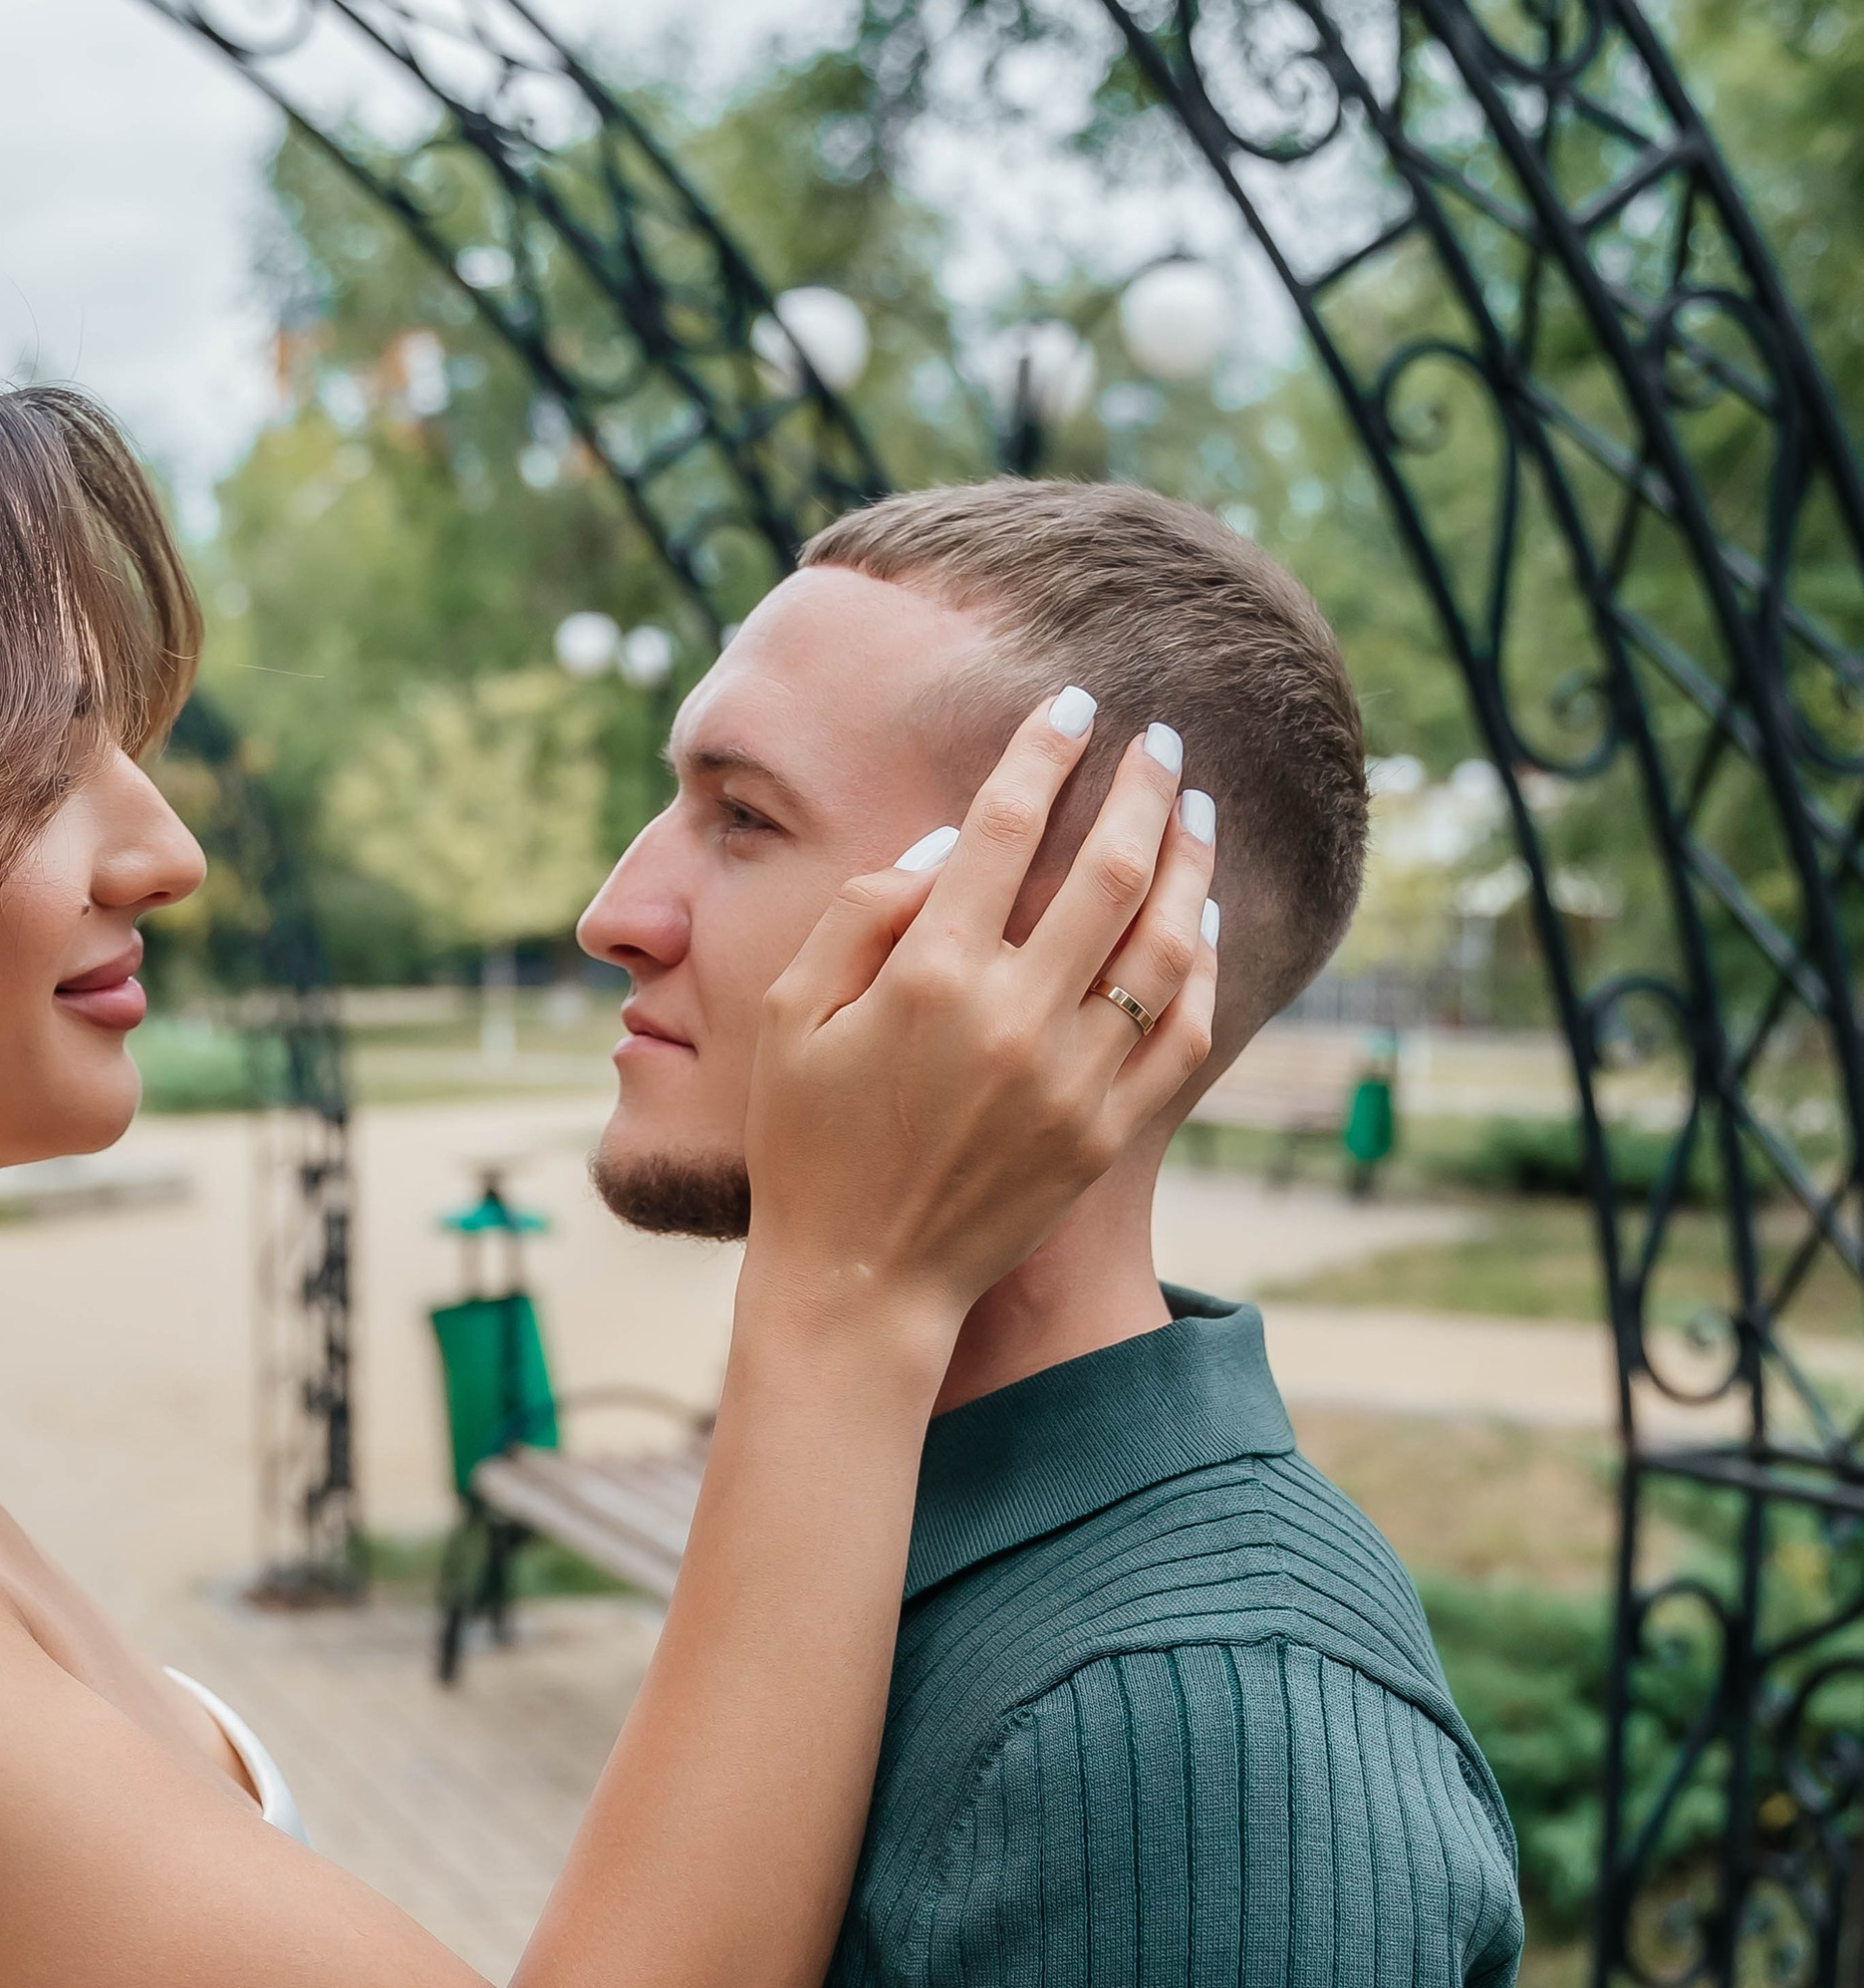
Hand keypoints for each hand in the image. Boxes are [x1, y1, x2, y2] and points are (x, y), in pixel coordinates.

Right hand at [743, 693, 1214, 1333]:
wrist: (861, 1283)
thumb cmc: (808, 1145)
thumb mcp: (788, 1016)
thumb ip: (859, 914)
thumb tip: (943, 848)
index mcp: (930, 977)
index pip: (1005, 827)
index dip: (1046, 751)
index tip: (1075, 704)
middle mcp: (1013, 1019)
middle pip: (1109, 869)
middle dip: (1141, 787)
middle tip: (1159, 738)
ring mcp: (1071, 1080)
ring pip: (1164, 943)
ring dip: (1189, 861)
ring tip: (1194, 809)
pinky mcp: (1105, 1132)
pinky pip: (1179, 1030)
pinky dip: (1199, 963)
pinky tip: (1198, 918)